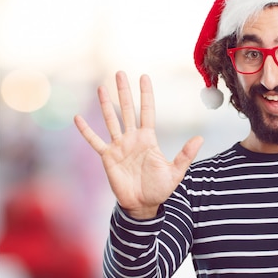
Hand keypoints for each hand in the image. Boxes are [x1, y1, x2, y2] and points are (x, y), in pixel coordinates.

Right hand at [74, 71, 202, 218]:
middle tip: (120, 73)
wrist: (143, 205)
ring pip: (111, 121)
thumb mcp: (176, 171)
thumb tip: (200, 138)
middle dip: (124, 92)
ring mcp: (119, 146)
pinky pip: (95, 141)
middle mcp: (133, 138)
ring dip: (105, 104)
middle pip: (127, 110)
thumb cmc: (160, 188)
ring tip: (101, 87)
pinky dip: (86, 131)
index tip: (143, 77)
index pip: (147, 111)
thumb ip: (185, 154)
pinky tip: (77, 118)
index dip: (145, 94)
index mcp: (149, 138)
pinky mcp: (107, 157)